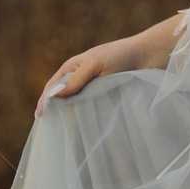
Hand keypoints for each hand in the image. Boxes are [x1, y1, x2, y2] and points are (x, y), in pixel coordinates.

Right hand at [34, 23, 172, 117]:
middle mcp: (80, 78)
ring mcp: (93, 89)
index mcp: (73, 67)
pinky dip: (87, 118)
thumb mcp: (96, 65)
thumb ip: (77, 80)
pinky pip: (92, 109)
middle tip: (51, 129)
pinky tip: (86, 129)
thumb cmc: (121, 55)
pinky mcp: (106, 96)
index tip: (41, 117)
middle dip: (56, 111)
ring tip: (66, 133)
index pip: (53, 86)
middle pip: (63, 98)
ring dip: (72, 117)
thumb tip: (54, 94)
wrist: (149, 56)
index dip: (45, 101)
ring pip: (77, 106)